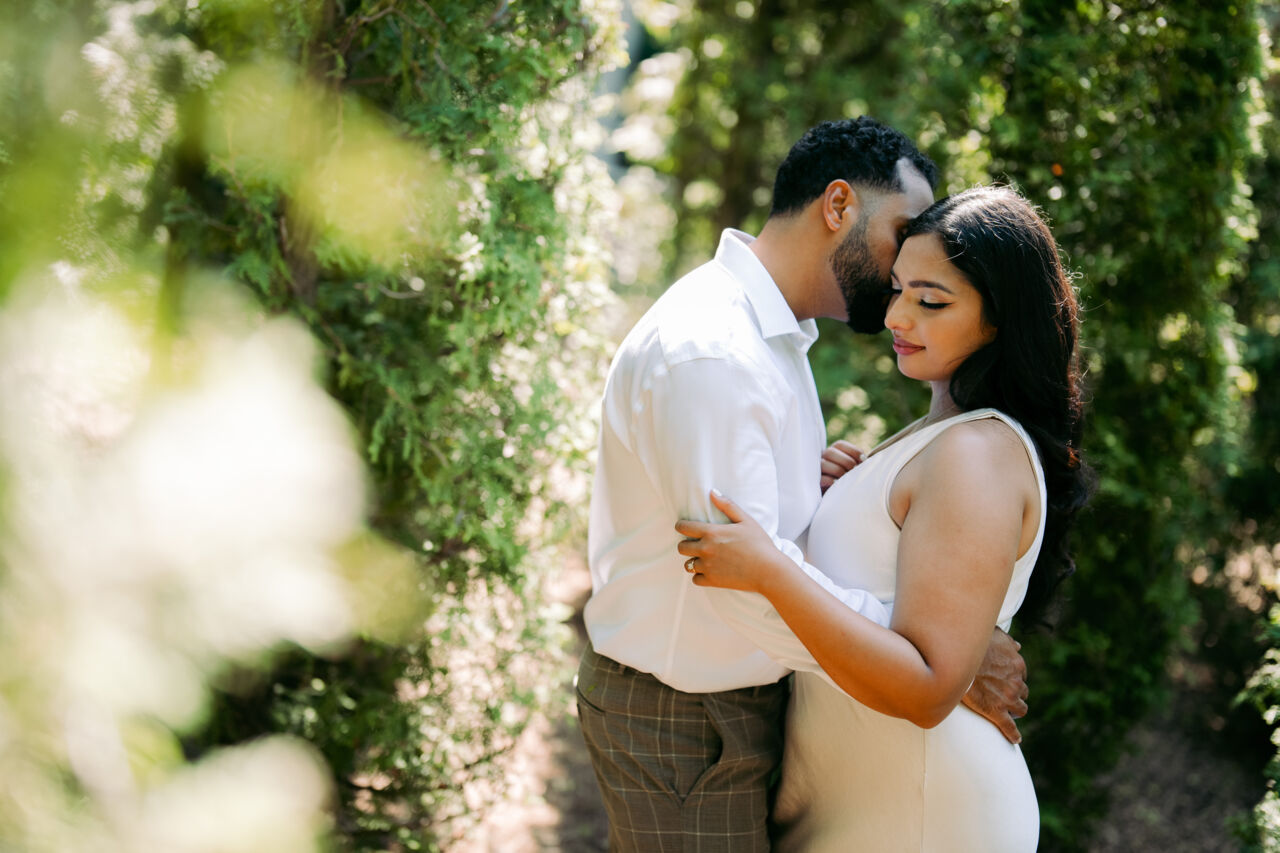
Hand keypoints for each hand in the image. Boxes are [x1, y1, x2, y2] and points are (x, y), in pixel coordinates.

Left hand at [675, 491, 794, 593]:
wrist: (769, 570)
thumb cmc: (760, 544)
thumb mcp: (746, 520)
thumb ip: (728, 505)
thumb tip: (712, 492)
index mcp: (711, 532)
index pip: (683, 528)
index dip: (681, 527)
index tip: (685, 528)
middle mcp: (706, 549)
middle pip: (681, 548)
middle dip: (686, 545)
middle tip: (696, 545)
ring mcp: (708, 566)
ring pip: (688, 564)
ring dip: (694, 561)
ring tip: (706, 559)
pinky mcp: (712, 581)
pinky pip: (696, 579)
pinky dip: (701, 576)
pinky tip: (710, 571)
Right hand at [820, 440, 865, 492]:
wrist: (841, 500)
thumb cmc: (852, 482)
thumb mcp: (855, 470)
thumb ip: (859, 463)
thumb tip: (867, 460)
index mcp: (833, 453)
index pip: (839, 445)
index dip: (853, 451)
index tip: (863, 459)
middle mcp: (823, 459)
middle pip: (830, 452)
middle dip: (846, 461)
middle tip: (855, 470)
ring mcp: (817, 471)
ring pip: (824, 464)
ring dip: (839, 470)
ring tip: (848, 478)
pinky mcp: (816, 483)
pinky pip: (822, 479)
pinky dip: (832, 481)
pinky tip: (839, 484)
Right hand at [962, 627, 1028, 744]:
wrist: (958, 660)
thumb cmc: (974, 645)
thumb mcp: (996, 636)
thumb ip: (1008, 642)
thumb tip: (1018, 647)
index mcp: (1017, 665)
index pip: (1021, 676)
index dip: (1014, 678)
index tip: (1006, 680)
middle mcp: (1016, 683)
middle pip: (1022, 693)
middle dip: (1015, 694)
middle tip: (1004, 695)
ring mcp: (1007, 699)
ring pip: (1021, 709)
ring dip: (1016, 710)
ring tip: (1009, 712)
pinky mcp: (996, 711)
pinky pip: (1009, 727)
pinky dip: (1014, 734)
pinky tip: (1015, 739)